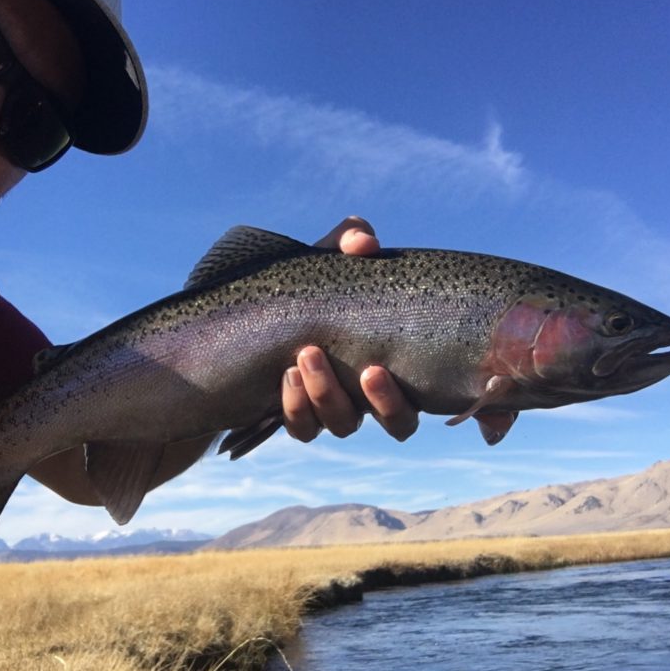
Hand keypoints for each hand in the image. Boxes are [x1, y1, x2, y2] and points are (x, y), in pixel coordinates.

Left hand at [281, 216, 419, 442]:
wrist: (242, 319)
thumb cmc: (302, 288)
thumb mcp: (325, 261)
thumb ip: (348, 241)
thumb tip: (365, 243)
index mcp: (393, 360)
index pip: (426, 396)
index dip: (427, 397)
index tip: (384, 368)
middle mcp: (370, 395)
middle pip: (398, 422)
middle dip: (383, 400)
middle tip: (365, 370)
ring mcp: (332, 410)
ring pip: (345, 425)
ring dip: (329, 395)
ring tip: (306, 357)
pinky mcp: (296, 418)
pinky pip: (304, 429)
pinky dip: (297, 406)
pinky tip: (286, 377)